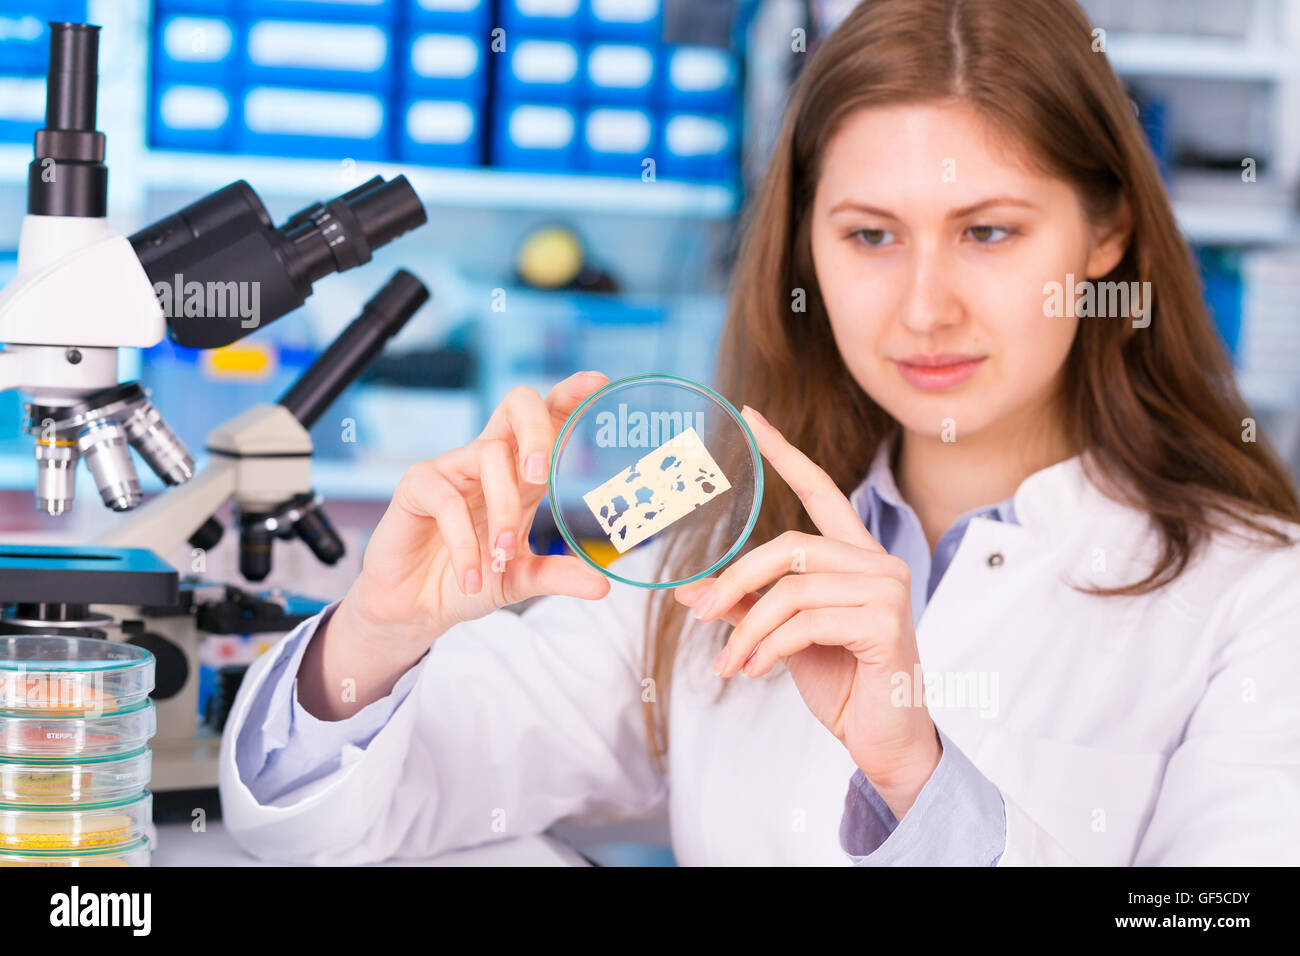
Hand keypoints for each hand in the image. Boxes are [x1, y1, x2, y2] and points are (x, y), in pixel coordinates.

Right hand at [338, 371, 612, 656]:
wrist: (417, 608)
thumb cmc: (472, 580)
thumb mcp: (523, 581)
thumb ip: (559, 576)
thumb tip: (603, 584)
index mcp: (520, 472)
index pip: (547, 419)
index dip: (569, 396)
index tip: (597, 382)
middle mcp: (488, 460)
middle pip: (517, 405)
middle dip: (537, 429)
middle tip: (542, 476)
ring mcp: (452, 468)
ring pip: (489, 456)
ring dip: (502, 511)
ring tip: (503, 557)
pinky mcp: (417, 486)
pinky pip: (448, 501)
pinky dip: (465, 545)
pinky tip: (471, 578)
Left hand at [674, 406, 940, 818]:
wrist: (882, 741)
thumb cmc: (840, 683)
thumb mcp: (781, 638)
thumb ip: (744, 607)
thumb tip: (689, 589)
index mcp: (855, 556)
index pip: (821, 490)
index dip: (785, 453)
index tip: (750, 416)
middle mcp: (878, 563)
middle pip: (790, 546)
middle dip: (736, 580)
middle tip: (698, 615)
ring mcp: (888, 590)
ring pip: (792, 590)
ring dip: (747, 631)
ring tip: (730, 664)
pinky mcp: (886, 624)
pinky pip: (806, 623)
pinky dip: (769, 649)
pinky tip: (757, 672)